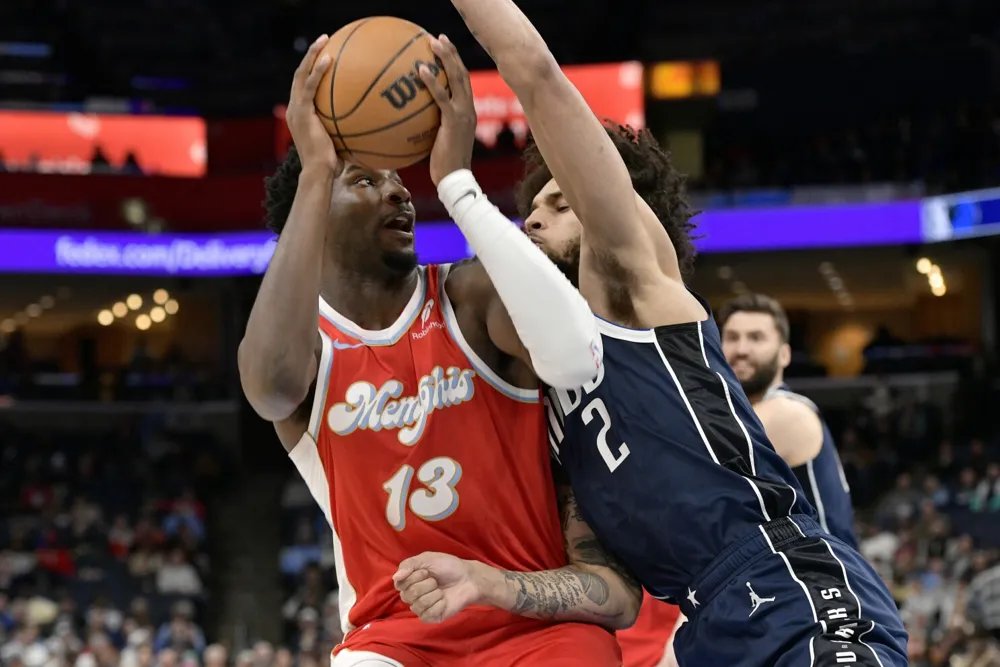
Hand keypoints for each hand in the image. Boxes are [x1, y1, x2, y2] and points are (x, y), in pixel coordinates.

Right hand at [286, 34, 338, 172]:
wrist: (319, 173)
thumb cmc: (332, 165)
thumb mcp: (339, 143)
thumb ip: (347, 130)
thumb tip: (369, 126)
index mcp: (300, 114)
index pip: (304, 86)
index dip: (312, 69)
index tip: (326, 57)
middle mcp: (294, 108)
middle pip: (299, 74)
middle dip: (310, 55)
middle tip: (324, 40)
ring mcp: (296, 109)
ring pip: (301, 74)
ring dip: (312, 54)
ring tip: (324, 40)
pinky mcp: (301, 112)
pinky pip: (310, 86)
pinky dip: (318, 71)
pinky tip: (330, 60)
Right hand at [393, 552, 483, 622]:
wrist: (468, 578)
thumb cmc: (447, 566)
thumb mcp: (427, 558)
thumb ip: (409, 565)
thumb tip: (396, 578)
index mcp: (408, 581)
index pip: (399, 584)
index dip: (413, 577)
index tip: (426, 571)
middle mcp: (412, 595)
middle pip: (408, 595)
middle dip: (426, 585)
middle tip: (436, 581)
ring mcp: (421, 607)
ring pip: (418, 605)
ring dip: (433, 594)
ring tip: (441, 590)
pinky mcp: (431, 617)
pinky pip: (427, 615)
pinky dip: (438, 605)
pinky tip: (444, 600)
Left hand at [418, 35, 476, 185]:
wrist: (455, 181)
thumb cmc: (444, 166)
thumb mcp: (439, 142)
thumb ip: (433, 127)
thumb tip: (412, 120)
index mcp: (467, 112)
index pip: (463, 83)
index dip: (455, 64)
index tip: (444, 50)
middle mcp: (469, 109)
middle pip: (462, 74)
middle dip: (451, 54)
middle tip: (438, 38)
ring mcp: (463, 114)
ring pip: (456, 79)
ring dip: (445, 58)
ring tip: (432, 43)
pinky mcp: (454, 121)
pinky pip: (441, 97)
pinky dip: (432, 81)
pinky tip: (421, 70)